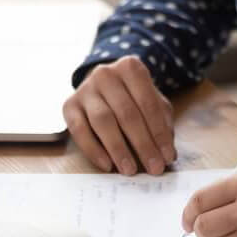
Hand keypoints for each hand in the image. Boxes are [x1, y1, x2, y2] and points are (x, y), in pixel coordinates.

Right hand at [62, 56, 175, 175]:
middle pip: (127, 113)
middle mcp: (106, 74)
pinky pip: (79, 130)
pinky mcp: (69, 105)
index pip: (148, 103)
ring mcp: (85, 88)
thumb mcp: (151, 100)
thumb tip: (168, 152)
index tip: (167, 157)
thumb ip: (162, 121)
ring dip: (119, 149)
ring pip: (103, 121)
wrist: (101, 84)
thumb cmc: (132, 95)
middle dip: (143, 144)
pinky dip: (94, 150)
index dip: (159, 132)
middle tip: (154, 168)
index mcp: (130, 67)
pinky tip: (108, 165)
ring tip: (130, 170)